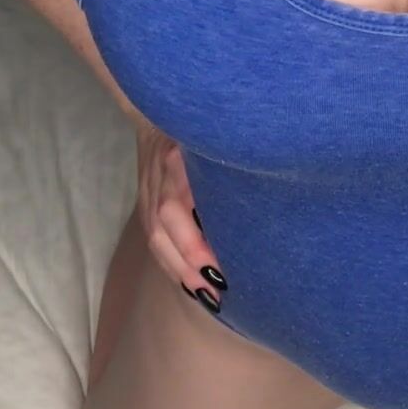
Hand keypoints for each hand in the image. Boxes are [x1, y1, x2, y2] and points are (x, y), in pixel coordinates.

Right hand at [135, 121, 227, 309]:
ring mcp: (147, 193)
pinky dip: (171, 264)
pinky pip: (154, 241)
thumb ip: (227, 161)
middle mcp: (158, 178)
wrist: (158, 111)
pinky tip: (191, 283)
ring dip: (180, 272)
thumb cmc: (201, 124)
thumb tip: (263, 191)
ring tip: (208, 297)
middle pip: (164, 231)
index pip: (176, 207)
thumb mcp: (213, 135)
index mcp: (175, 159)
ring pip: (156, 240)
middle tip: (219, 292)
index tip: (219, 266)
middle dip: (189, 266)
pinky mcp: (145, 204)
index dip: (193, 242)